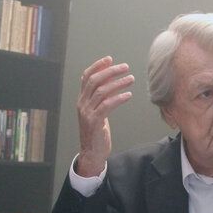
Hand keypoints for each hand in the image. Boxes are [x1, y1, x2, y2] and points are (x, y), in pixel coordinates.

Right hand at [75, 56, 133, 176]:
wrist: (92, 152)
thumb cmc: (97, 132)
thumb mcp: (97, 111)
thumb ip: (101, 98)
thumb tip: (112, 82)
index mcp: (82, 99)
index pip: (86, 77)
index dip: (97, 66)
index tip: (110, 59)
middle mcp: (82, 104)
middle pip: (94, 81)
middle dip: (111, 71)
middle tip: (125, 67)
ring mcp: (87, 113)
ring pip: (101, 91)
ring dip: (118, 83)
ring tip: (131, 79)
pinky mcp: (94, 122)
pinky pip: (107, 106)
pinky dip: (118, 98)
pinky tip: (128, 95)